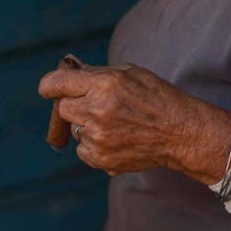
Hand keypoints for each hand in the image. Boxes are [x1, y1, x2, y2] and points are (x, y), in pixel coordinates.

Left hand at [38, 60, 230, 181]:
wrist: (180, 133)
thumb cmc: (157, 98)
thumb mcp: (129, 73)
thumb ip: (96, 73)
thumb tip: (68, 71)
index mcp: (104, 84)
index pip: (56, 83)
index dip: (50, 85)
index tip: (49, 89)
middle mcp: (97, 110)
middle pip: (63, 108)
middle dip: (75, 105)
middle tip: (95, 106)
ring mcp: (98, 138)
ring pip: (75, 130)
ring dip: (87, 126)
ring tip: (116, 124)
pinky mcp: (101, 159)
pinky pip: (83, 150)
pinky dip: (94, 145)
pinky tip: (117, 139)